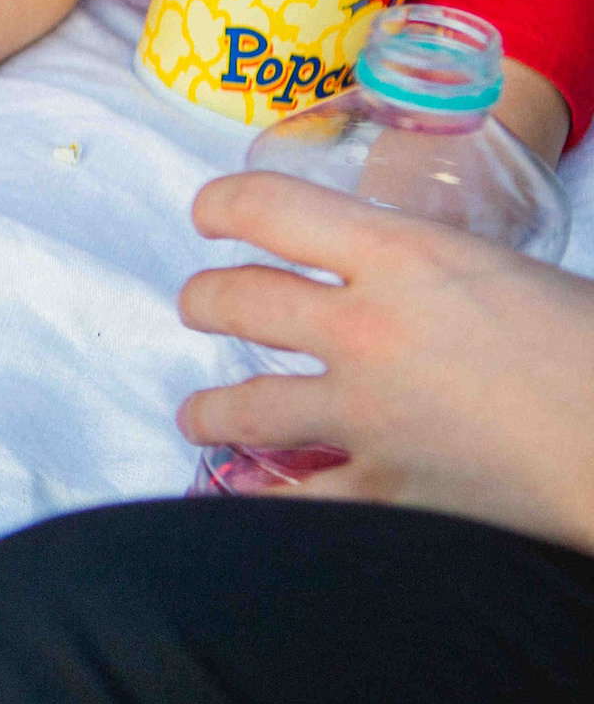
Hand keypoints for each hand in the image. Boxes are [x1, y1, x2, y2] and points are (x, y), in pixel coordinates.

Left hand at [175, 171, 593, 554]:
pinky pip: (298, 497)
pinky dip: (266, 499)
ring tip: (197, 413)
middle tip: (201, 304)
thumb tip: (407, 281)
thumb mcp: (507, 273)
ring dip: (208, 409)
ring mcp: (367, 414)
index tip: (209, 214)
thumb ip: (435, 273)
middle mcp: (365, 328)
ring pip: (242, 408)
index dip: (222, 205)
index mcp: (403, 254)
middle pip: (236, 301)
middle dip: (204, 301)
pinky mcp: (385, 491)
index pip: (269, 208)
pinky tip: (248, 494)